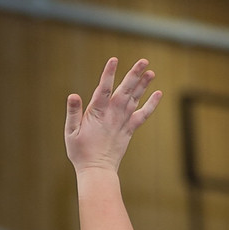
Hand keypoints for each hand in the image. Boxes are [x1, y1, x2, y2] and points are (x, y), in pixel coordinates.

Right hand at [64, 57, 162, 174]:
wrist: (97, 170)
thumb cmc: (80, 152)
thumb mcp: (70, 133)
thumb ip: (73, 113)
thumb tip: (73, 95)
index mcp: (96, 113)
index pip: (104, 88)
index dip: (109, 73)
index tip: (114, 60)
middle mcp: (112, 115)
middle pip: (125, 90)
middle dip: (134, 74)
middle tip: (144, 61)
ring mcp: (123, 122)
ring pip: (135, 99)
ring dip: (144, 85)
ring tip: (151, 72)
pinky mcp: (129, 130)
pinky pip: (143, 115)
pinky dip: (151, 105)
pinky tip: (158, 94)